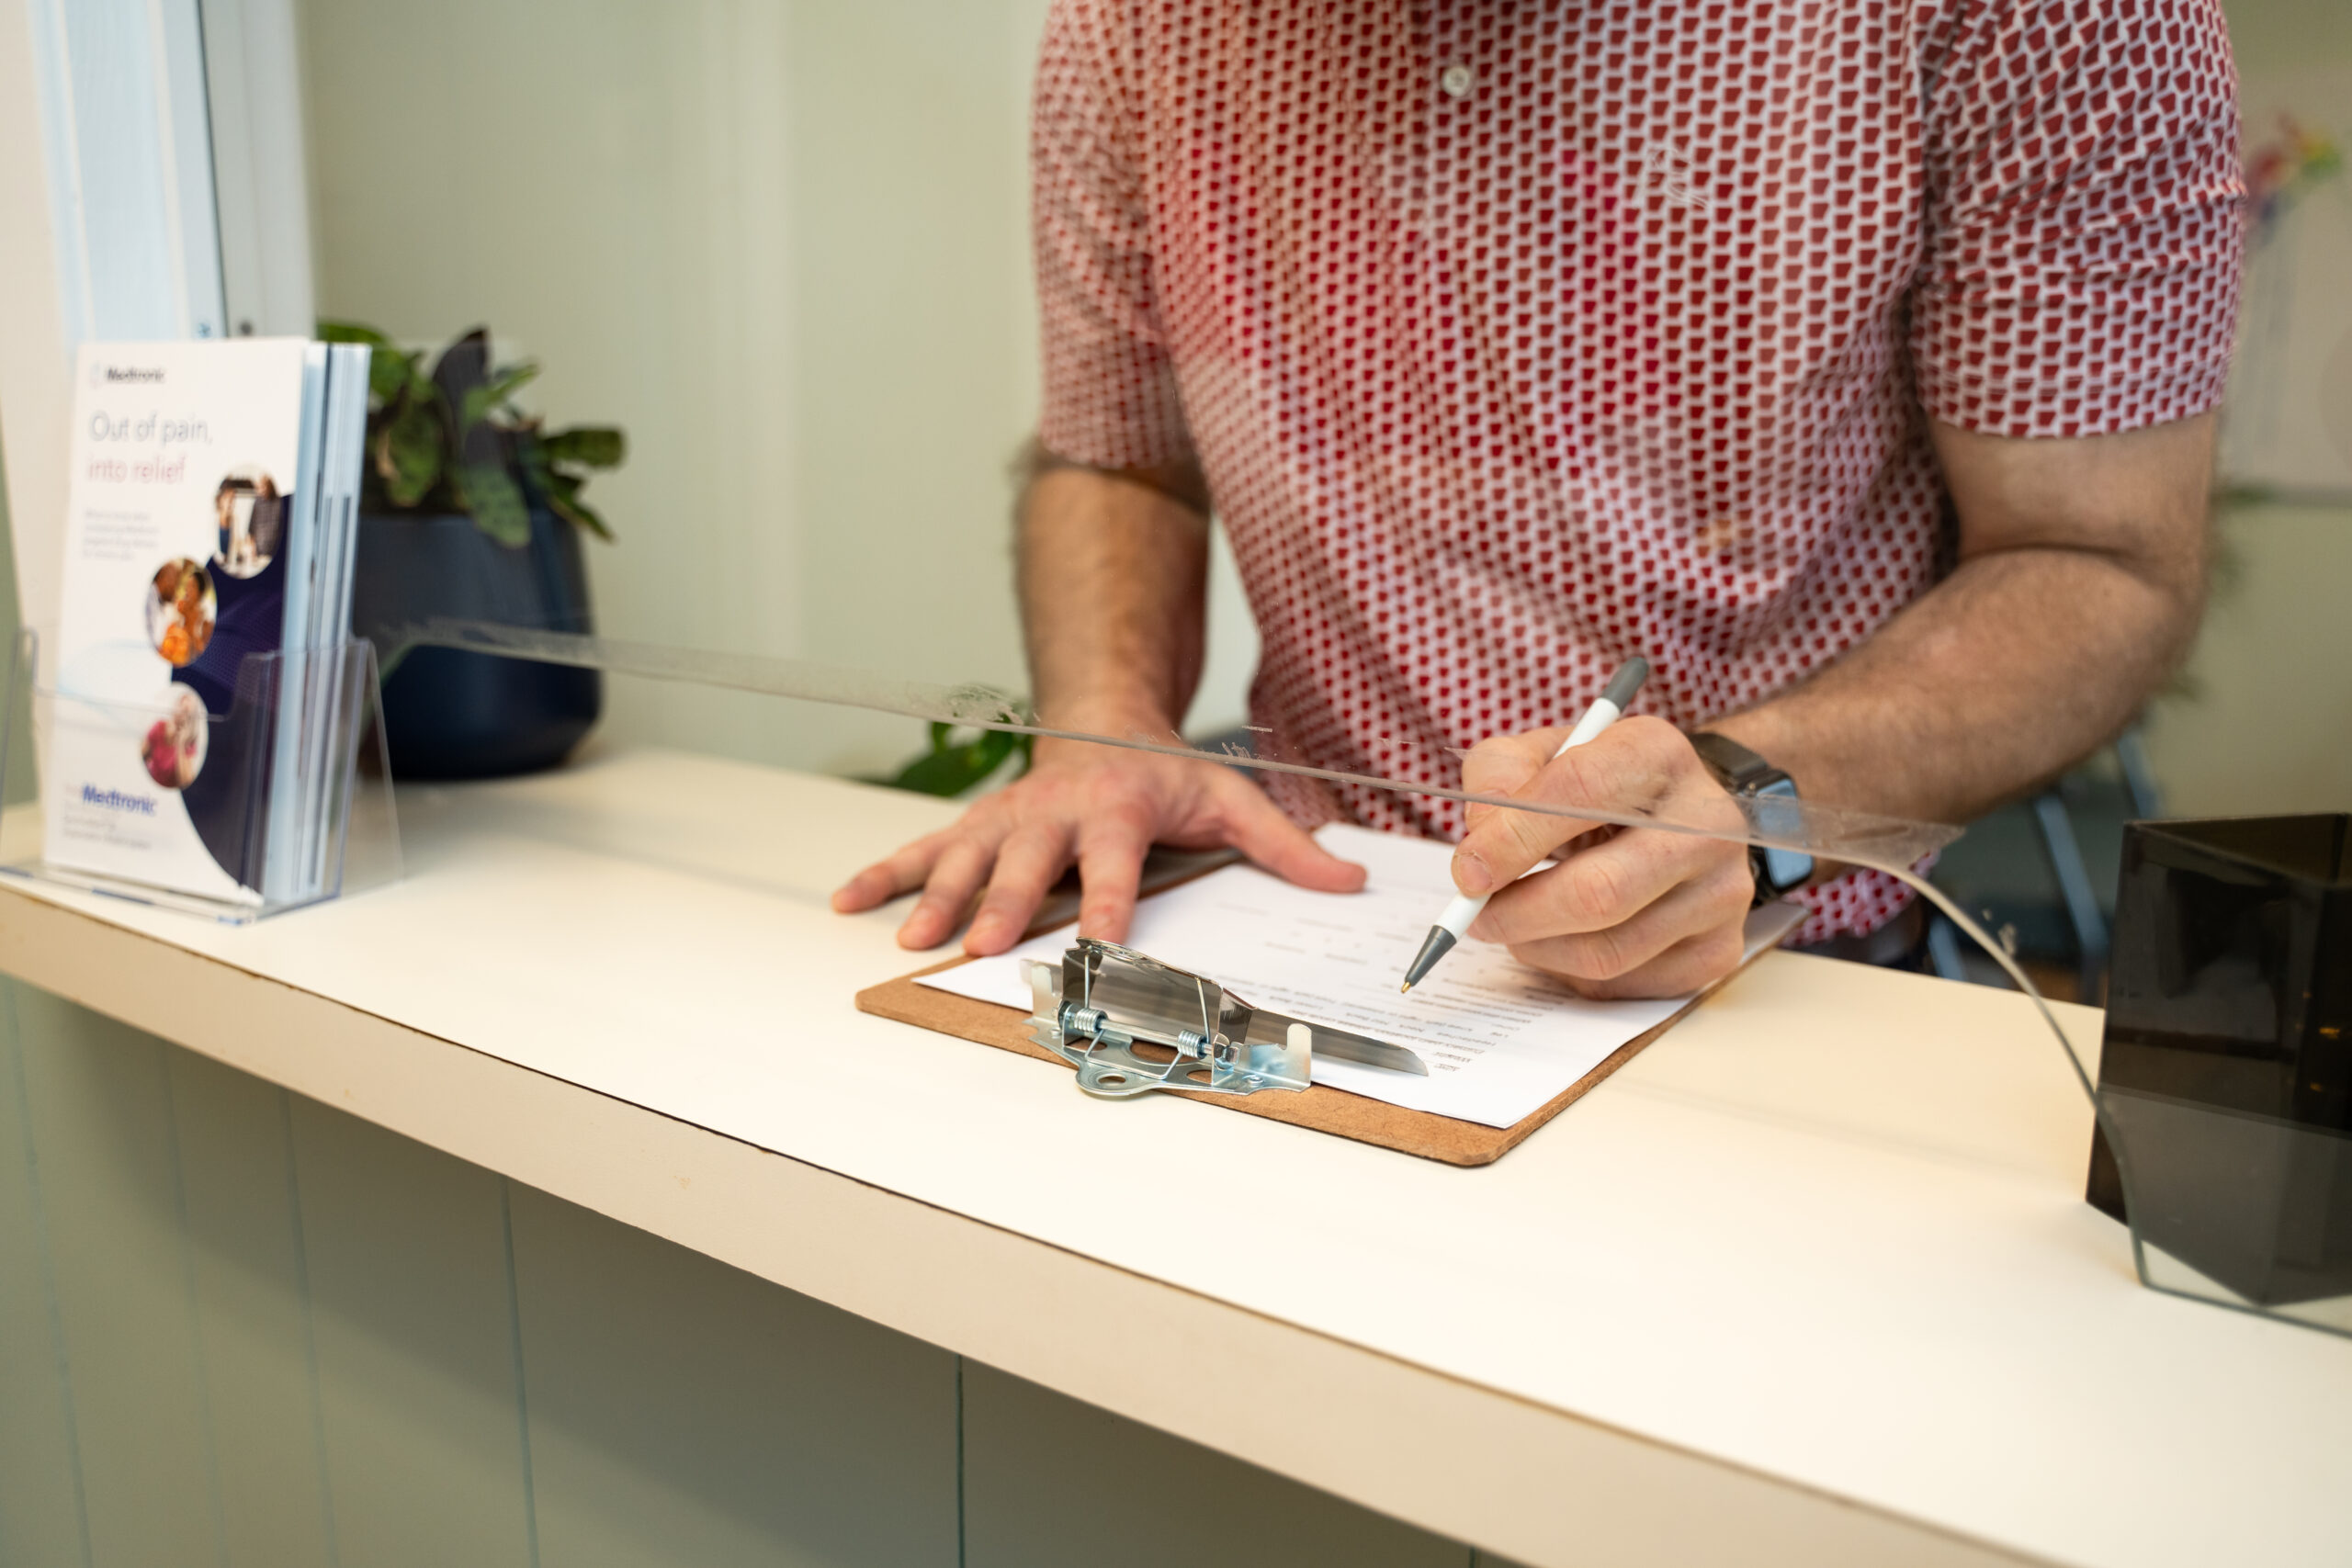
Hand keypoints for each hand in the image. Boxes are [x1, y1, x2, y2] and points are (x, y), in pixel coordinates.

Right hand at [832, 733, 1365, 952]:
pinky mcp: (978, 823)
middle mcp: (1054, 812)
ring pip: (965, 855)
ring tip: (910, 935)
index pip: (1112, 863)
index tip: (1098, 941)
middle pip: (1025, 862)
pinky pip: (924, 845)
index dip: (1105, 901)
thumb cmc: (1166, 769)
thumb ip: (1285, 844)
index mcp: (1117, 808)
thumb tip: (1348, 881)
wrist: (1105, 716)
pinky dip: (884, 871)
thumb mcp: (1231, 796)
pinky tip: (848, 901)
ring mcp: (1008, 817)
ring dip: (934, 894)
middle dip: (999, 902)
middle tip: (979, 943)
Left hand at [1452, 718, 1753, 998]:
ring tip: (1512, 923)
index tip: (1468, 872)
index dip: (1513, 839)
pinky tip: (1559, 939)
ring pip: (1607, 951)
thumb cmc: (1598, 784)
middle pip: (1599, 892)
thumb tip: (1480, 844)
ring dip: (1536, 947)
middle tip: (1474, 915)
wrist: (1679, 813)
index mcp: (1658, 754)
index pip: (1580, 794)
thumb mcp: (1542, 753)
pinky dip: (1569, 971)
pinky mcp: (1718, 948)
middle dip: (1517, 913)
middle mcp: (1706, 823)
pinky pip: (1622, 984)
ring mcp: (1721, 892)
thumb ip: (1498, 777)